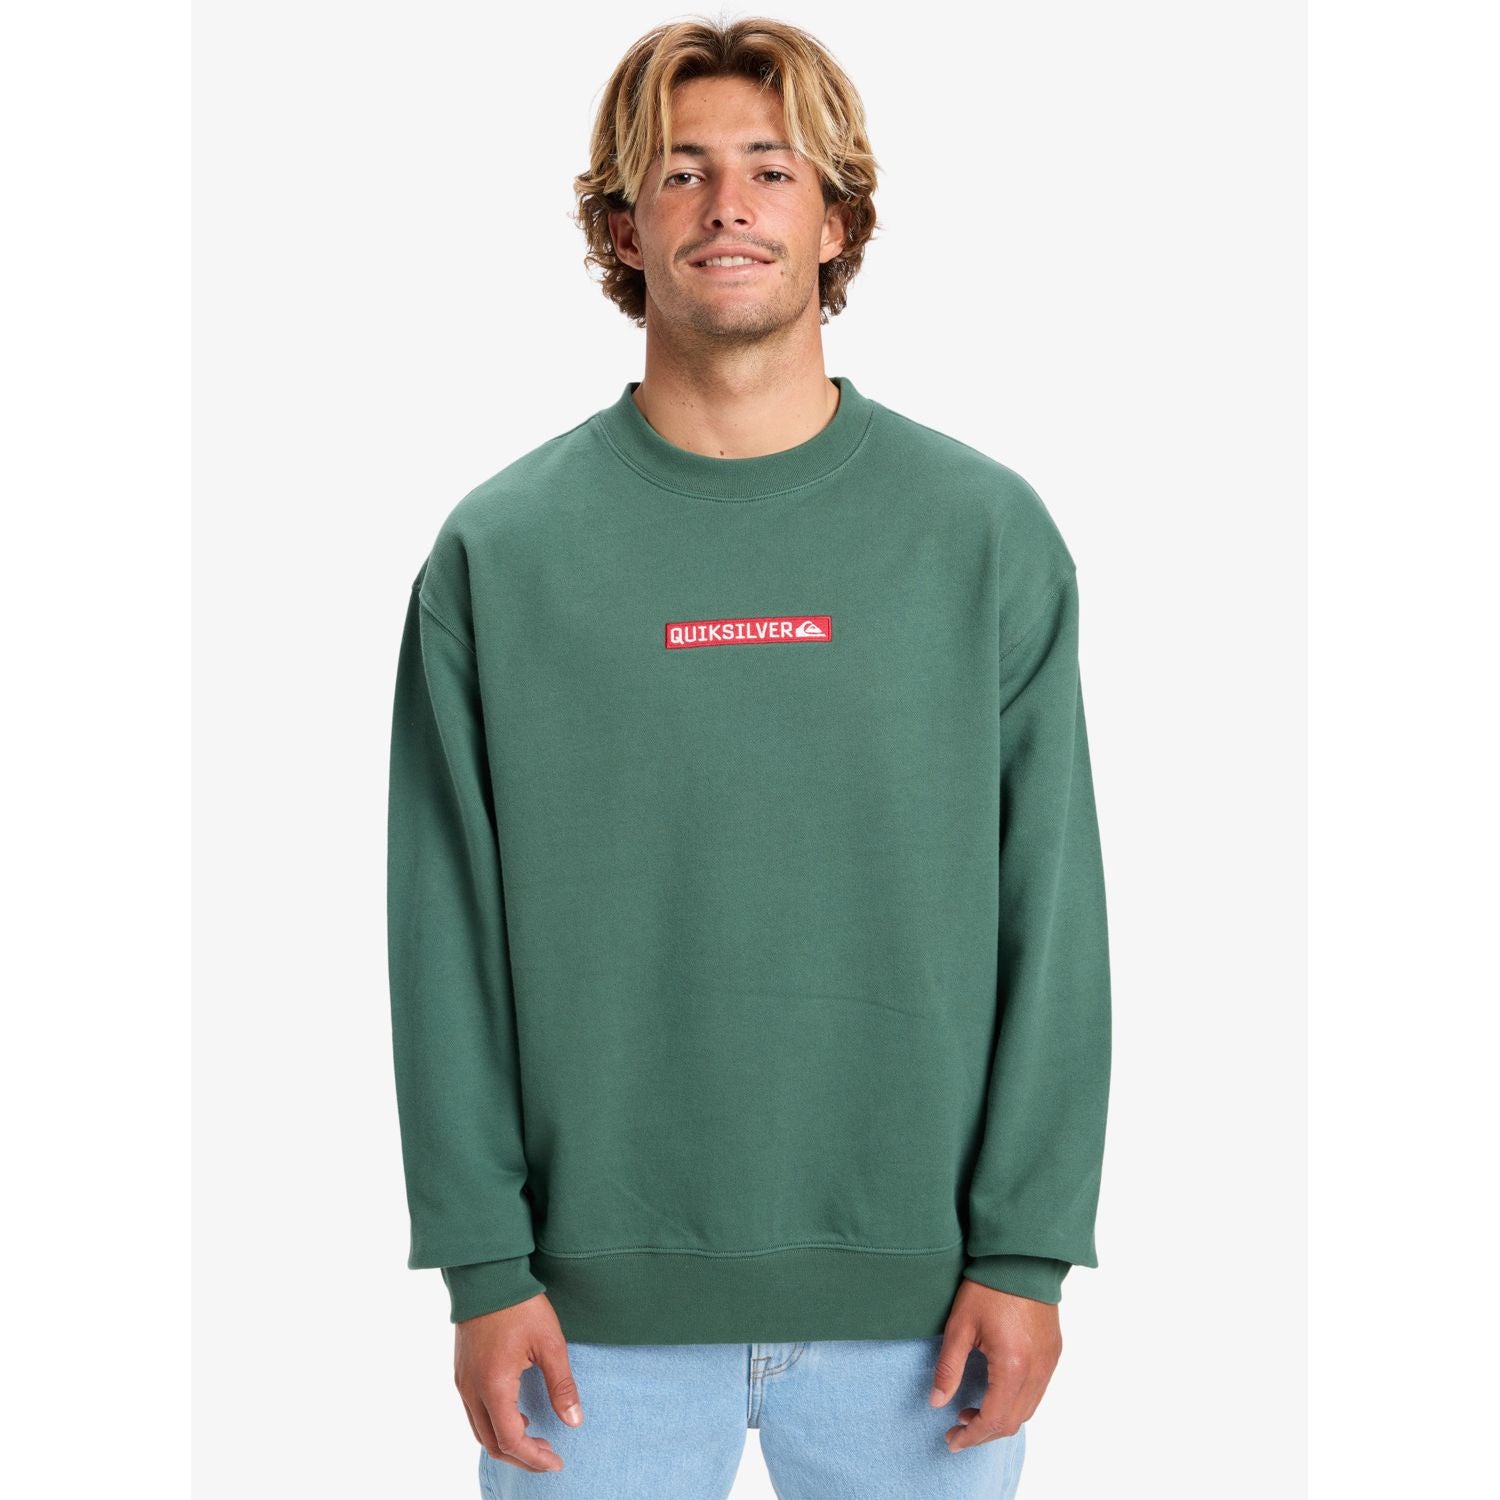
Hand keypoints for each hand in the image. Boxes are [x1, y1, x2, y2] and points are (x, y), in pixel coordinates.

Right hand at [454, 1293, 583, 1473]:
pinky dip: (494, 1424)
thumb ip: (562, 1385)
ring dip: (506, 1442)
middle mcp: (472, 1390)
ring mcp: (463, 1381)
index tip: (556, 1462)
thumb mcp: (550, 1343)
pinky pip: (474, 1412)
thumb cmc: (520, 1305)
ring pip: (479, 1430)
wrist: (488, 1274)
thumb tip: (574, 1421)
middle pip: (492, 1443)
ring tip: (536, 1439)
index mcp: (494, 1386)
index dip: (534, 1458)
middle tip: (549, 1456)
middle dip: (521, 1457)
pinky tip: (517, 1413)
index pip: (511, 1440)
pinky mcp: (461, 1371)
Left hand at [929, 1277, 1062, 1452]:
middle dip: (984, 1432)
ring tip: (971, 1411)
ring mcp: (1049, 1362)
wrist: (1022, 1257)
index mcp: (1013, 1366)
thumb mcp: (960, 1326)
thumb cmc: (988, 1287)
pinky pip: (1037, 1392)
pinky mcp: (1054, 1352)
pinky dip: (1016, 1403)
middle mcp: (1037, 1370)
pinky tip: (995, 1393)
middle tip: (957, 1429)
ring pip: (1028, 1410)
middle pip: (1013, 1422)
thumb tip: (936, 1402)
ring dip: (1001, 1419)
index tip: (951, 1440)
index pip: (994, 1419)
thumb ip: (948, 1368)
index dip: (971, 1436)